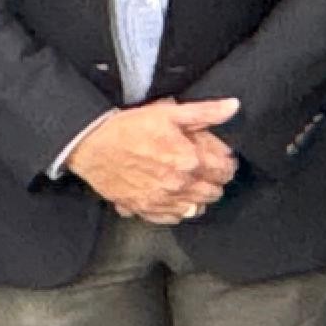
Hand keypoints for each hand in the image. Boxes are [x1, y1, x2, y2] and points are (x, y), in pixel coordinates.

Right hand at [67, 98, 242, 222]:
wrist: (91, 146)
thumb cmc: (130, 127)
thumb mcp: (169, 112)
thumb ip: (205, 112)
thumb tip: (234, 106)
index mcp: (189, 160)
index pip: (225, 170)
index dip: (227, 162)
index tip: (222, 157)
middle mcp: (179, 185)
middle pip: (214, 192)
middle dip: (215, 180)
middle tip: (207, 169)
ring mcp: (162, 201)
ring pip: (197, 208)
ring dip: (199, 197)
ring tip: (192, 183)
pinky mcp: (145, 210)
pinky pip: (173, 218)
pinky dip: (179, 210)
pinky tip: (175, 197)